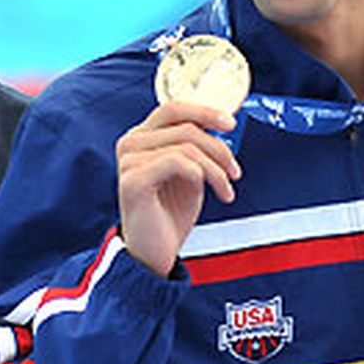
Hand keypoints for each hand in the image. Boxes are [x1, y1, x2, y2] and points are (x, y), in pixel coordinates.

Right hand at [115, 102, 241, 276]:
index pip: (173, 109)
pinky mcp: (133, 180)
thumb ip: (195, 146)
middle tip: (234, 170)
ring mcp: (128, 161)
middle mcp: (131, 144)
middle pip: (184, 125)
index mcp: (142, 137)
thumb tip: (220, 123)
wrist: (155, 254)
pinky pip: (177, 162)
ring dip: (215, 169)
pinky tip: (207, 192)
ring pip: (186, 145)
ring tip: (225, 190)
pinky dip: (200, 175)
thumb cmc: (171, 213)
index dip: (204, 111)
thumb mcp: (190, 172)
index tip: (229, 124)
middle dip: (218, 147)